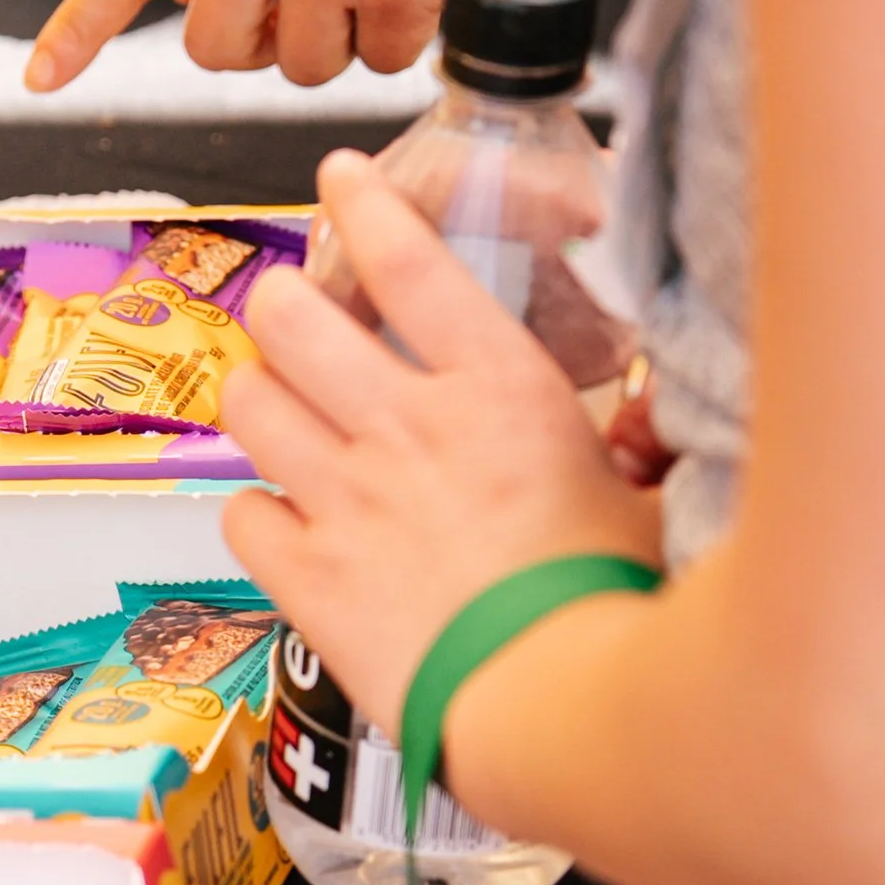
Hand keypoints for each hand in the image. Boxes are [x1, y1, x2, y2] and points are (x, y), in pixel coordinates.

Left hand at [219, 151, 661, 737]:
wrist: (551, 706)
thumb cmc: (608, 609)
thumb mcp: (643, 501)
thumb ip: (629, 448)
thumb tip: (640, 422)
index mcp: (497, 392)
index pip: (411, 262)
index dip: (366, 206)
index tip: (343, 179)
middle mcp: (408, 429)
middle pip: (293, 318)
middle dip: (282, 303)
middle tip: (290, 314)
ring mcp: (346, 500)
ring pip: (248, 402)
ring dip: (254, 393)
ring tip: (272, 402)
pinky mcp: (309, 576)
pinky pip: (241, 512)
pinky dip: (253, 509)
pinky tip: (280, 516)